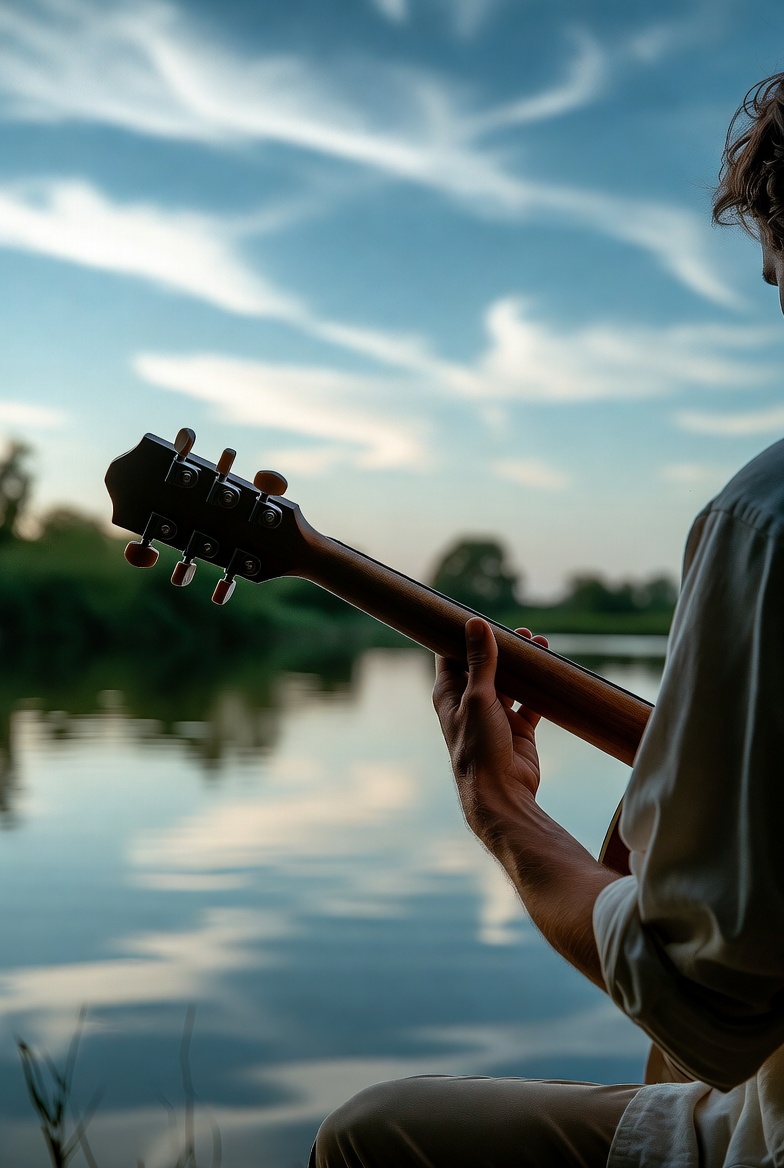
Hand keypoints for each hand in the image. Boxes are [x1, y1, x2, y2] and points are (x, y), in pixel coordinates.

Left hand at [433, 617, 548, 850]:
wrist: (501, 794)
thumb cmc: (478, 747)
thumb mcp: (478, 698)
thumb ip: (480, 661)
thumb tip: (476, 623)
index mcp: (450, 693)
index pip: (451, 655)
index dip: (463, 635)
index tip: (481, 617)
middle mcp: (470, 702)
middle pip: (485, 664)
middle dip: (502, 646)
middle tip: (521, 632)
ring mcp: (495, 715)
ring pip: (511, 681)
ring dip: (524, 664)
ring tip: (540, 643)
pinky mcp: (518, 728)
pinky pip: (531, 702)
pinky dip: (541, 688)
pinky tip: (553, 671)